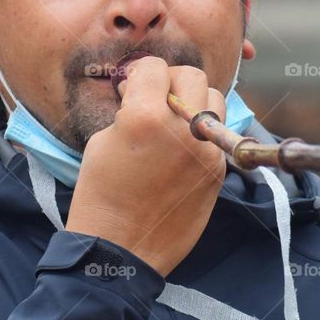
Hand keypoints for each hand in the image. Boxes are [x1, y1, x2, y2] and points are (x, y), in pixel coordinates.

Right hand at [66, 56, 226, 276]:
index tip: (131, 84)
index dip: (138, 73)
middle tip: (154, 97)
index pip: (154, 68)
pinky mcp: (218, 171)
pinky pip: (216, 135)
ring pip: (214, 101)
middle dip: (171, 80)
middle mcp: (183, 130)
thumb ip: (130, 110)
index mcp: (146, 118)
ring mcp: (206, 151)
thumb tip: (144, 93)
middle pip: (193, 76)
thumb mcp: (102, 142)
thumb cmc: (101, 196)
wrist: (122, 250)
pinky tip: (180, 148)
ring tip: (173, 120)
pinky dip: (200, 133)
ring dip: (194, 102)